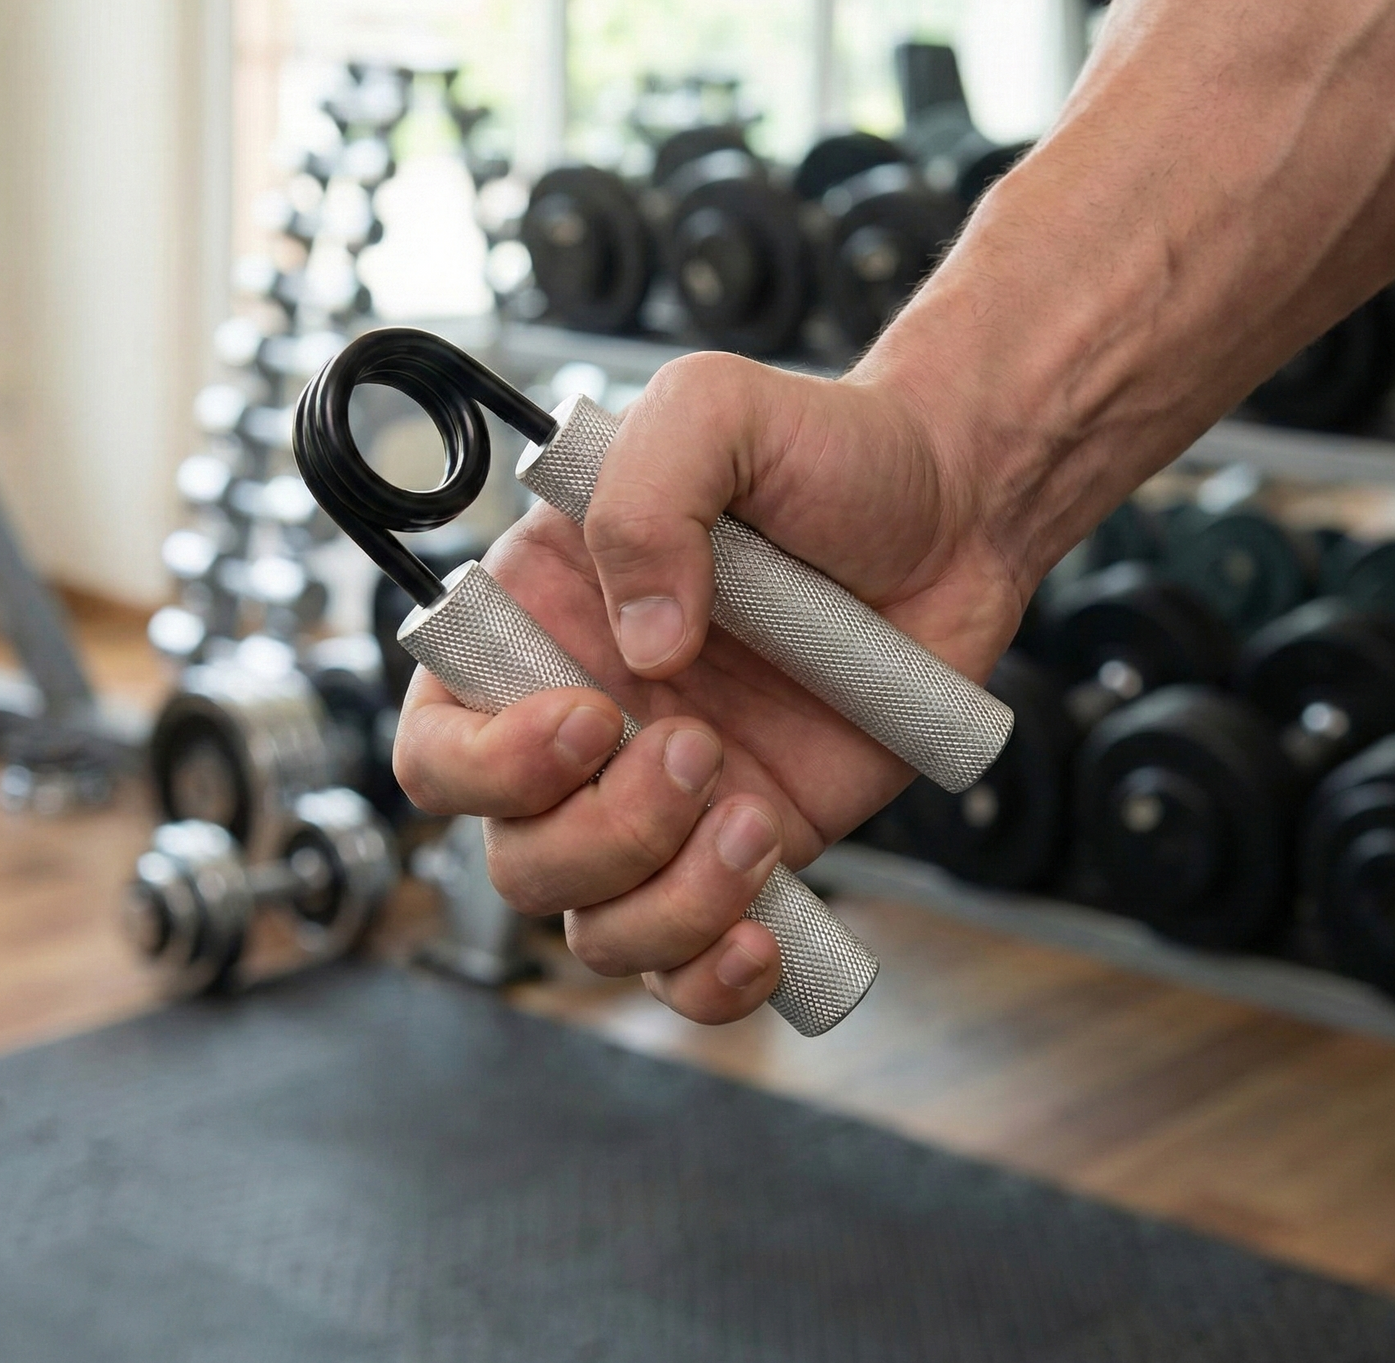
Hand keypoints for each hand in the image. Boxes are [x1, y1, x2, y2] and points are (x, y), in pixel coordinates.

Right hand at [394, 348, 1028, 1025]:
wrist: (954, 514)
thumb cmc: (824, 453)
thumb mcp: (714, 412)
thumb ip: (645, 500)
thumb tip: (642, 653)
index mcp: (543, 633)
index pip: (440, 744)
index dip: (488, 764)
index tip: (592, 719)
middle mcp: (591, 730)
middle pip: (516, 859)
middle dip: (605, 833)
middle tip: (703, 745)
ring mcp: (668, 802)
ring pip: (597, 928)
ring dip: (670, 906)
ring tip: (759, 819)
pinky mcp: (749, 847)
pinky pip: (692, 964)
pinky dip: (713, 982)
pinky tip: (768, 935)